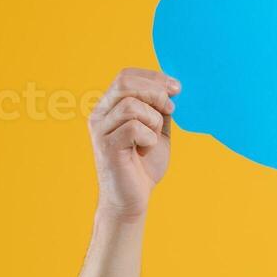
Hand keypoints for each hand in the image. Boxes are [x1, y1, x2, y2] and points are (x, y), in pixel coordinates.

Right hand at [88, 68, 179, 220]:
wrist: (132, 200)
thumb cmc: (143, 166)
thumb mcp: (157, 131)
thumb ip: (160, 109)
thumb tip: (172, 88)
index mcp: (110, 106)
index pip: (126, 75)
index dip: (154, 77)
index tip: (177, 88)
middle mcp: (100, 114)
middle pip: (126, 83)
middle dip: (156, 93)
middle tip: (170, 110)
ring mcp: (100, 130)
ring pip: (132, 106)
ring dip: (153, 121)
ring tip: (152, 139)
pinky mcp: (106, 146)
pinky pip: (134, 128)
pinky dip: (149, 138)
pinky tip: (145, 150)